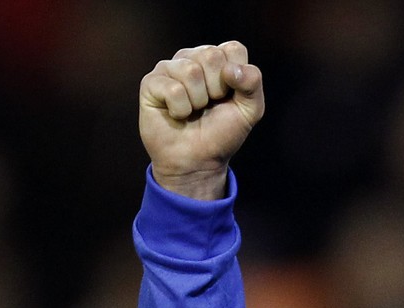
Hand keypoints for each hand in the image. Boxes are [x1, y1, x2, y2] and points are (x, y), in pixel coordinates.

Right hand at [138, 42, 263, 200]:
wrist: (198, 162)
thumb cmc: (221, 134)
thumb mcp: (249, 111)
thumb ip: (252, 83)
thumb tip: (232, 69)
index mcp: (217, 60)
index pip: (233, 49)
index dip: (236, 78)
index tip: (229, 98)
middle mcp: (192, 58)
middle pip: (211, 55)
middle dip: (217, 90)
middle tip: (209, 106)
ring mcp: (170, 68)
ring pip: (191, 71)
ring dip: (198, 101)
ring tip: (193, 111)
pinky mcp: (151, 82)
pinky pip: (173, 88)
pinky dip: (180, 109)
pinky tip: (177, 115)